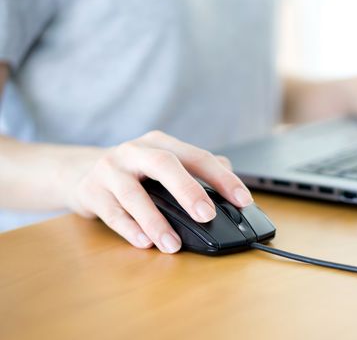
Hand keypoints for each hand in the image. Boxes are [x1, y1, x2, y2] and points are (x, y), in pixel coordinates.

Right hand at [66, 131, 252, 253]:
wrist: (81, 170)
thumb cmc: (135, 172)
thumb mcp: (164, 164)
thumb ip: (196, 173)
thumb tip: (230, 192)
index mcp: (161, 143)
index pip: (198, 157)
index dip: (222, 178)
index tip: (243, 200)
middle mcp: (136, 151)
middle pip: (165, 165)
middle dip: (188, 191)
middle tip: (207, 216)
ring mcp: (110, 169)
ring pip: (134, 193)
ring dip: (156, 221)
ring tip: (172, 245)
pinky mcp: (91, 190)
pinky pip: (112, 212)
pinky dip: (130, 229)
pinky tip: (145, 242)